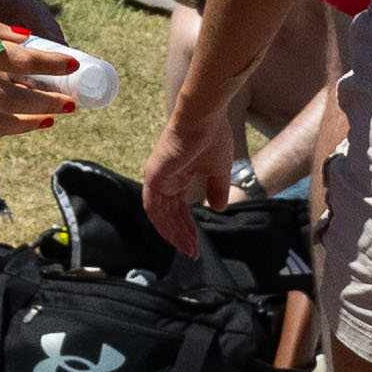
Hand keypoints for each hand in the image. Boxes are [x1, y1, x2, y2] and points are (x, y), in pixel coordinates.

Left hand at [136, 109, 226, 255]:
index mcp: (178, 176)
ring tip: (189, 250)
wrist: (204, 118)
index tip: (198, 244)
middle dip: (182, 235)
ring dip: (175, 234)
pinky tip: (176, 238)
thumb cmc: (212, 137)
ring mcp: (157, 178)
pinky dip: (164, 225)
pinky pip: (154, 208)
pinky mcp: (153, 177)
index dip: (188, 227)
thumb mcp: (218, 170)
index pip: (179, 208)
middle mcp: (165, 179)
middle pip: (170, 215)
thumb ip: (216, 190)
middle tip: (193, 253)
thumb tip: (218, 209)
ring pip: (161, 215)